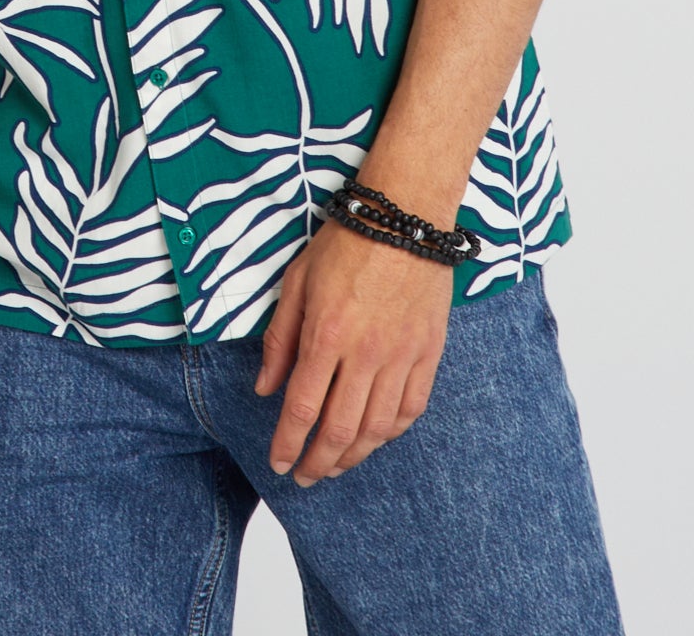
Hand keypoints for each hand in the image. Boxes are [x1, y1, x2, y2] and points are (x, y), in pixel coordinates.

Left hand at [253, 215, 452, 485]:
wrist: (405, 217)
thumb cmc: (345, 243)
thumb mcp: (297, 282)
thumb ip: (280, 339)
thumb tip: (265, 388)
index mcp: (325, 335)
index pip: (303, 408)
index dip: (288, 444)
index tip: (279, 463)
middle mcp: (365, 354)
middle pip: (340, 430)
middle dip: (318, 462)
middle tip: (305, 476)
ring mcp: (401, 356)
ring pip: (377, 428)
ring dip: (353, 456)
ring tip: (336, 465)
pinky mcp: (428, 353)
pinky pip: (411, 408)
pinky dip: (391, 432)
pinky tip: (376, 437)